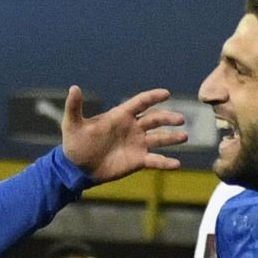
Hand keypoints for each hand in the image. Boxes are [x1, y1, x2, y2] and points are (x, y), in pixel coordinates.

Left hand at [61, 86, 188, 184]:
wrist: (77, 168)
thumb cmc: (75, 144)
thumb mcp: (73, 125)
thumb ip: (74, 107)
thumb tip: (73, 88)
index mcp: (120, 116)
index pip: (140, 102)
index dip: (153, 97)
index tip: (166, 93)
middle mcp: (132, 128)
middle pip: (155, 119)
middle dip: (167, 118)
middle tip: (179, 119)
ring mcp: (137, 144)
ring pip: (159, 138)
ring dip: (172, 137)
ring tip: (184, 136)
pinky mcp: (138, 161)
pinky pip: (155, 160)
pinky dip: (166, 163)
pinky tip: (177, 164)